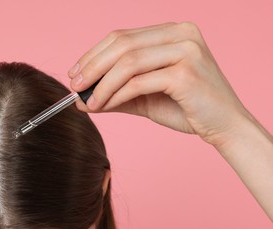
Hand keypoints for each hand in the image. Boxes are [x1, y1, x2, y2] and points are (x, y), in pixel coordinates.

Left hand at [69, 22, 249, 146]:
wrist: (224, 126)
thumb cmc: (186, 108)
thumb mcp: (144, 96)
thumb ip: (115, 93)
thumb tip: (81, 99)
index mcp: (172, 31)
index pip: (122, 36)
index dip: (93, 54)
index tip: (75, 73)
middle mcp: (181, 33)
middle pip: (121, 44)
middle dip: (92, 67)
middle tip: (75, 87)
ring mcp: (186, 50)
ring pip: (127, 62)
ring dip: (101, 84)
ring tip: (88, 103)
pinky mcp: (186, 72)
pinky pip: (138, 82)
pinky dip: (116, 95)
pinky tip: (104, 107)